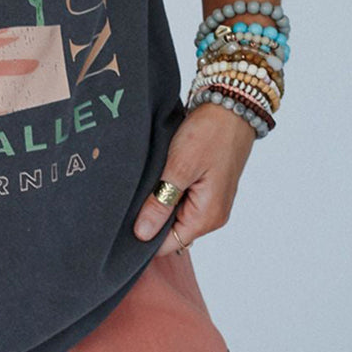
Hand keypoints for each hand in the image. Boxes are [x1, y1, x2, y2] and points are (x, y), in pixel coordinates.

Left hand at [133, 102, 256, 255]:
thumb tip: (142, 234)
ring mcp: (211, 201)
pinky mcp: (208, 187)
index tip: (121, 224)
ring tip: (141, 184)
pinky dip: (168, 191)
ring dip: (158, 202)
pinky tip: (156, 177)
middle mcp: (212, 215)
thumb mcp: (179, 167)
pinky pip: (182, 199)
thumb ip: (160, 202)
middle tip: (127, 198)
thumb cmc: (210, 134)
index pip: (168, 244)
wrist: (231, 107)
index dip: (144, 237)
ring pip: (175, 214)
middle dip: (150, 218)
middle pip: (172, 231)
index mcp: (207, 216)